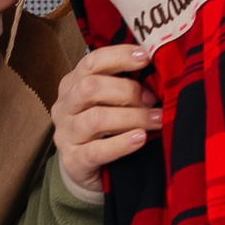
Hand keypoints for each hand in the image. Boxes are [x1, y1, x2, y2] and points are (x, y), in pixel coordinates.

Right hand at [52, 42, 159, 196]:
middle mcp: (65, 107)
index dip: (119, 56)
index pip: (91, 62)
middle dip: (127, 90)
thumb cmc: (105, 128)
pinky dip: (121, 143)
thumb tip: (159, 69)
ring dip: (132, 117)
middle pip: (90, 88)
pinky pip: (97, 151)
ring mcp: (66, 135)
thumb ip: (125, 84)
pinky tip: (141, 138)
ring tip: (156, 120)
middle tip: (152, 99)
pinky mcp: (74, 161)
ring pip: (95, 119)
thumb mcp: (110, 101)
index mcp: (73, 84)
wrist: (87, 168)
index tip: (146, 57)